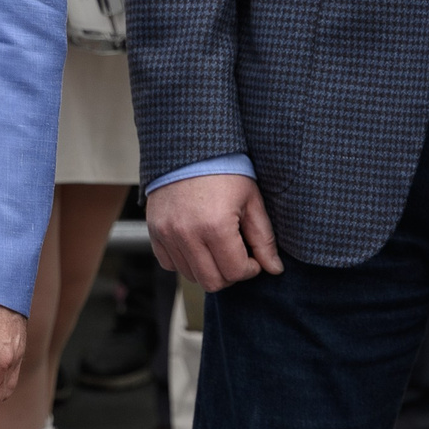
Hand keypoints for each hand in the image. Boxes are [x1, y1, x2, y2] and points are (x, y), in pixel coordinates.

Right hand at [146, 173, 282, 290]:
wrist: (188, 146)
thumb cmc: (224, 169)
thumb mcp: (251, 200)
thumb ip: (264, 239)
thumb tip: (274, 269)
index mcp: (215, 226)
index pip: (236, 272)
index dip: (250, 269)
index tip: (252, 256)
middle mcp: (187, 233)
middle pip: (212, 282)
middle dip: (230, 273)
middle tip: (236, 255)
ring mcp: (167, 233)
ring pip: (190, 275)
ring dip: (207, 268)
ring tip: (216, 247)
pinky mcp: (154, 230)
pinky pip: (169, 263)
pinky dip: (184, 261)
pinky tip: (196, 244)